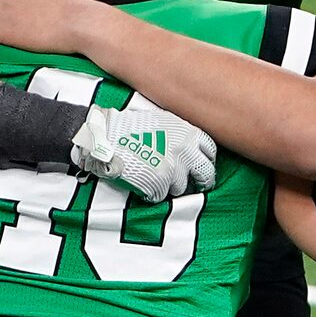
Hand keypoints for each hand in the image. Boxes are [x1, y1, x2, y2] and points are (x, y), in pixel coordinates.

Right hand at [70, 99, 216, 201]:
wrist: (104, 136)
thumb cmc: (128, 125)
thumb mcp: (161, 120)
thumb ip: (179, 134)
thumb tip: (189, 148)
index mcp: (188, 134)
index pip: (210, 151)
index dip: (206, 160)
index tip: (201, 166)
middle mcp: (185, 152)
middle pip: (205, 174)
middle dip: (201, 181)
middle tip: (195, 185)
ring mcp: (173, 170)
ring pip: (181, 188)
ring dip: (171, 186)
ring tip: (156, 178)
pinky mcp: (158, 185)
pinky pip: (161, 196)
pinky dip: (153, 193)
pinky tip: (143, 183)